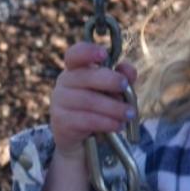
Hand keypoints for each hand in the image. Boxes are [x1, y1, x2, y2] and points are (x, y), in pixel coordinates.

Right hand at [50, 42, 137, 160]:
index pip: (75, 55)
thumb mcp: (115, 91)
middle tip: (126, 86)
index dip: (87, 52)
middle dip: (109, 80)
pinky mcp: (61, 121)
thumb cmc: (100, 107)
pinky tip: (118, 125)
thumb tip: (128, 71)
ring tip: (129, 114)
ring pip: (88, 100)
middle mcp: (64, 82)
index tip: (103, 53)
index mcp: (77, 69)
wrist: (82, 139)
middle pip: (85, 76)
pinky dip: (106, 122)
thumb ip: (123, 79)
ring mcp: (60, 101)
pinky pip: (86, 120)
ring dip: (113, 107)